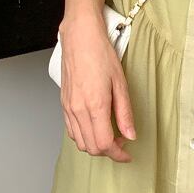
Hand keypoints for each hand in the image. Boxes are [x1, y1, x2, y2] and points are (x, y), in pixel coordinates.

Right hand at [58, 11, 135, 161]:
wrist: (80, 38)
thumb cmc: (100, 54)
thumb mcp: (120, 83)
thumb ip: (125, 113)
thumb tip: (130, 135)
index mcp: (95, 105)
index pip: (104, 144)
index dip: (118, 154)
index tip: (127, 154)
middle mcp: (78, 110)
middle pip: (91, 147)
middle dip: (108, 152)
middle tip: (122, 143)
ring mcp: (68, 107)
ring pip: (79, 142)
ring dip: (96, 145)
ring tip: (111, 134)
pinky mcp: (63, 104)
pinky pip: (71, 130)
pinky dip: (84, 136)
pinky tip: (95, 127)